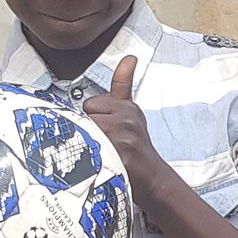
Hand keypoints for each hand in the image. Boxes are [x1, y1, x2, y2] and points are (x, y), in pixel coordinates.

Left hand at [80, 57, 174, 207]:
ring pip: (85, 128)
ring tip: (104, 151)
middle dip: (88, 127)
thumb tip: (130, 58)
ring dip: (88, 141)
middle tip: (105, 142)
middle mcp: (126, 116)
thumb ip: (124, 84)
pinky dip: (90, 154)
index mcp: (127, 107)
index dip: (93, 118)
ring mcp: (123, 133)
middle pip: (84, 115)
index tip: (106, 125)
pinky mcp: (118, 150)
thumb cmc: (137, 148)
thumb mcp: (132, 113)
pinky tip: (103, 159)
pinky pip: (90, 144)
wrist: (153, 179)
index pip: (92, 104)